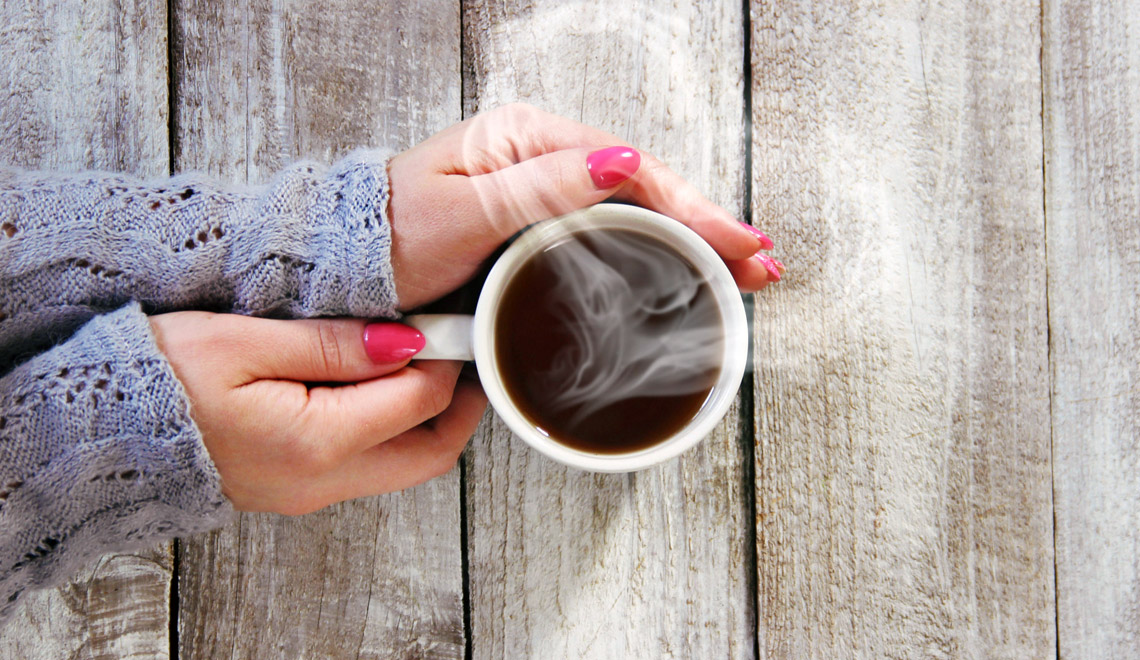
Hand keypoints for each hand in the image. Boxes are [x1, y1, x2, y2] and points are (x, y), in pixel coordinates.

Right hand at [149, 312, 484, 514]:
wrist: (97, 428)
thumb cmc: (158, 379)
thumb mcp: (246, 341)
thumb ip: (335, 344)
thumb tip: (407, 343)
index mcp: (317, 441)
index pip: (421, 401)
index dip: (446, 356)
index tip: (448, 319)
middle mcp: (322, 479)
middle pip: (431, 453)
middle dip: (460, 405)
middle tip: (462, 352)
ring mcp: (310, 490)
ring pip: (405, 464)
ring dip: (428, 418)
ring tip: (423, 360)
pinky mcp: (296, 486)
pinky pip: (369, 465)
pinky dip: (392, 429)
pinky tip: (378, 386)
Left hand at [387, 103, 783, 309]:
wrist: (347, 267)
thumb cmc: (390, 236)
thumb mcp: (463, 212)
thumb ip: (541, 187)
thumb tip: (620, 162)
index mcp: (529, 139)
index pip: (631, 169)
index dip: (690, 207)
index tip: (735, 241)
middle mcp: (544, 158)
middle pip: (647, 188)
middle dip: (708, 225)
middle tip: (761, 263)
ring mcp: (545, 192)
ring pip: (636, 212)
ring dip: (693, 240)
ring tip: (744, 270)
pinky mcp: (539, 227)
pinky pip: (611, 233)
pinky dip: (656, 252)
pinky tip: (684, 272)